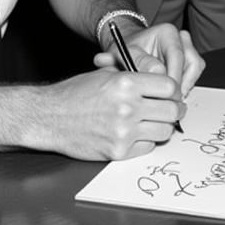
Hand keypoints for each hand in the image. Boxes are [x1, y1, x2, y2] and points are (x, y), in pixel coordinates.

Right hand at [34, 65, 184, 158]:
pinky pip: (148, 147)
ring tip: (153, 121)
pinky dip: (146, 141)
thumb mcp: (105, 73)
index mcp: (126, 83)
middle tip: (171, 109)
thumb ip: (134, 75)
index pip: (169, 86)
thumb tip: (162, 80)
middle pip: (172, 111)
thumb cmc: (75, 93)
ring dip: (162, 126)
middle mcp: (128, 107)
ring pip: (164, 131)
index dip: (172, 90)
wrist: (49, 117)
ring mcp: (124, 131)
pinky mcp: (118, 151)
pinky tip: (136, 133)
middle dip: (174, 110)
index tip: (170, 94)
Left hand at [93, 21, 203, 95]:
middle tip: (167, 99)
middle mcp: (180, 40)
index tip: (166, 93)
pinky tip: (167, 93)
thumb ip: (139, 61)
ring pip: (195, 71)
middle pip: (192, 63)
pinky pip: (192, 77)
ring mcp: (186, 52)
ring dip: (183, 86)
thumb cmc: (126, 50)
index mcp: (167, 32)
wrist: (125, 53)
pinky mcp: (187, 64)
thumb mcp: (126, 53)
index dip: (173, 77)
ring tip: (166, 96)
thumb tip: (157, 72)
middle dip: (180, 83)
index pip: (178, 56)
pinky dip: (183, 88)